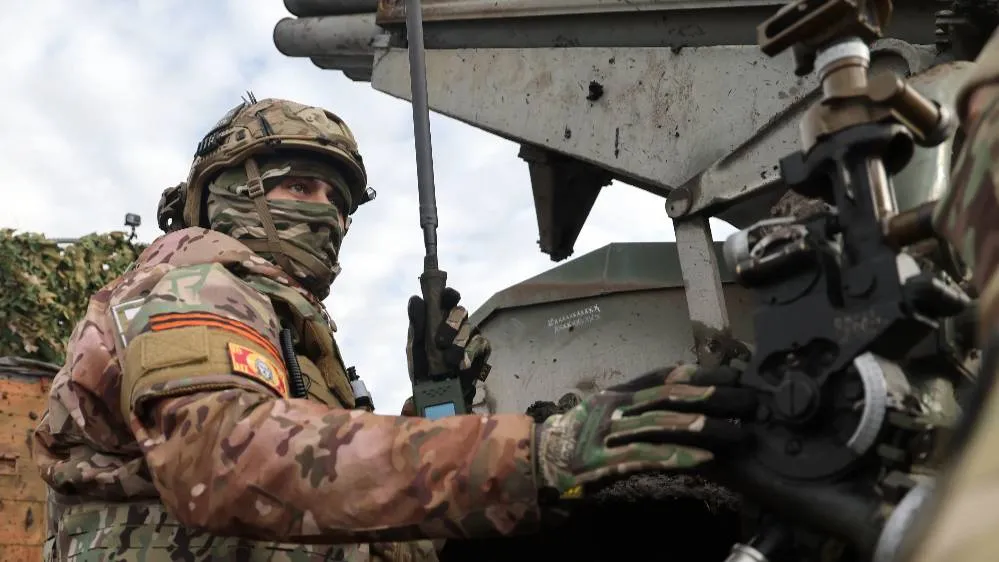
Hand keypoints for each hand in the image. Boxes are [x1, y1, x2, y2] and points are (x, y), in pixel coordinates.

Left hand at [406, 287, 491, 406]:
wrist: (434, 395)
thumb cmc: (423, 367)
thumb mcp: (414, 346)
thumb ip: (416, 323)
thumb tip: (415, 298)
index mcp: (439, 318)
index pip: (447, 299)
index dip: (449, 294)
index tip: (447, 296)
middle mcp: (457, 324)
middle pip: (461, 311)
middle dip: (452, 323)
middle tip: (440, 341)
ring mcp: (470, 337)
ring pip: (471, 328)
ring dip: (459, 343)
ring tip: (449, 360)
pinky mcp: (480, 351)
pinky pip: (481, 344)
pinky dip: (471, 353)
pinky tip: (462, 364)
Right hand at [533, 362, 755, 494]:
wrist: (535, 462)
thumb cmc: (574, 439)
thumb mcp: (604, 412)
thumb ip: (637, 404)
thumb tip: (681, 401)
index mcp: (618, 392)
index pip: (665, 375)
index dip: (702, 374)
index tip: (734, 375)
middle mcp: (614, 406)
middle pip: (671, 395)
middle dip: (714, 398)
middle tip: (749, 403)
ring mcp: (608, 433)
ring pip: (664, 423)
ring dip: (707, 428)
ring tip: (739, 433)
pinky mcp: (605, 461)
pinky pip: (648, 456)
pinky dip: (680, 456)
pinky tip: (706, 459)